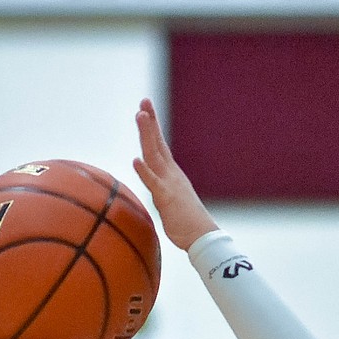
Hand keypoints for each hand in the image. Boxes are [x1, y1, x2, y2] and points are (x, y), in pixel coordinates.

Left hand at [133, 98, 217, 250]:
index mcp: (172, 174)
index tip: (145, 109)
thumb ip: (162, 193)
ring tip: (140, 116)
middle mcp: (171, 174)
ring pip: (154, 156)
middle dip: (150, 122)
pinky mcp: (167, 199)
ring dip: (146, 135)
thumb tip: (157, 191)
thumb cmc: (187, 224)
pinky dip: (144, 171)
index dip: (152, 127)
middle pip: (157, 143)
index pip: (160, 146)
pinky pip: (153, 183)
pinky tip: (136, 160)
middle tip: (144, 101)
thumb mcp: (171, 203)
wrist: (202, 237)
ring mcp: (169, 184)